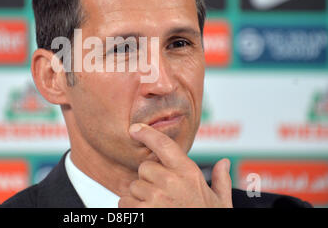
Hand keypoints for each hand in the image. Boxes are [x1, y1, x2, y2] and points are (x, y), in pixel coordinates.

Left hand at [118, 123, 232, 207]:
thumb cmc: (208, 219)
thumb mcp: (221, 203)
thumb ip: (221, 181)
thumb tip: (224, 163)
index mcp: (188, 174)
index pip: (164, 144)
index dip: (147, 134)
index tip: (135, 129)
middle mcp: (170, 181)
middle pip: (144, 168)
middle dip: (149, 179)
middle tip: (163, 194)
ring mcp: (155, 198)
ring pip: (133, 186)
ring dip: (139, 196)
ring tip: (157, 208)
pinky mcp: (142, 212)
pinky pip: (124, 203)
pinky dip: (131, 210)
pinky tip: (146, 215)